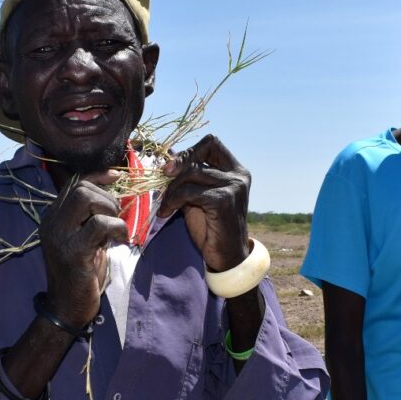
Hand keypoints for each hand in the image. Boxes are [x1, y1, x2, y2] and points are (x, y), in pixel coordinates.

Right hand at [38, 169, 126, 327]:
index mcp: (53, 218)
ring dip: (110, 208)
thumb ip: (93, 219)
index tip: (117, 176)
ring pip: (85, 198)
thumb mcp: (86, 240)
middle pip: (80, 186)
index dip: (97, 175)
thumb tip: (118, 196)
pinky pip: (98, 224)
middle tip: (116, 215)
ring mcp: (59, 236)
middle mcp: (51, 223)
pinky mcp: (73, 251)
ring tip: (117, 228)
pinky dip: (116, 227)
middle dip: (106, 195)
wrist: (67, 308)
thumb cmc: (81, 275)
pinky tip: (121, 239)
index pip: (73, 182)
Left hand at [157, 135, 250, 272]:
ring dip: (172, 188)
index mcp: (235, 170)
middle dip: (177, 167)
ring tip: (164, 204)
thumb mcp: (196, 196)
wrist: (226, 256)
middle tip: (162, 179)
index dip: (189, 151)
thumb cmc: (211, 227)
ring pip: (192, 173)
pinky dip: (173, 200)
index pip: (211, 142)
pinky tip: (166, 212)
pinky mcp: (224, 201)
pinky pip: (190, 191)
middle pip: (199, 155)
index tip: (172, 166)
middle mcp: (238, 175)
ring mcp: (233, 187)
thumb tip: (167, 155)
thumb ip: (187, 177)